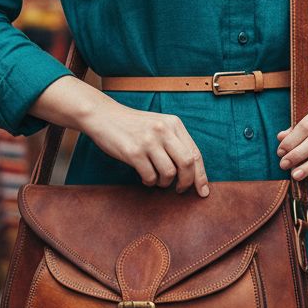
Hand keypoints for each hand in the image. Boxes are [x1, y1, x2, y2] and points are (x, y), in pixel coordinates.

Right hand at [81, 95, 209, 195]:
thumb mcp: (158, 125)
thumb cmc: (133, 125)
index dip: (201, 175)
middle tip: (180, 190)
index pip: (195, 153)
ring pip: (169, 172)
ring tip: (158, 181)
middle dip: (187, 182)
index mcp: (174, 123)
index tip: (203, 191)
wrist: (104, 116)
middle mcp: (164, 130)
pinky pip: (150, 176)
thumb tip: (191, 170)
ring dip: (165, 183)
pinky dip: (150, 182)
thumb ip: (174, 142)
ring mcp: (148, 141)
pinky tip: (145, 178)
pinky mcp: (133, 152)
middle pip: (187, 163)